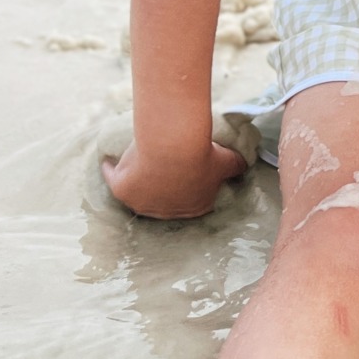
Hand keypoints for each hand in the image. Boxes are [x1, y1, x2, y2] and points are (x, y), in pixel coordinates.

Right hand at [102, 138, 246, 218]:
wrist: (173, 147)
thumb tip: (248, 164)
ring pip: (138, 191)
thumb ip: (238, 166)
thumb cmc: (203, 155)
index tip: (185, 175)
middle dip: (162, 188)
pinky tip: (109, 163)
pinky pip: (113, 178)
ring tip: (138, 166)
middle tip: (161, 169)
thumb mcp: (228, 160)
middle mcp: (165, 211)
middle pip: (162, 198)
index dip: (188, 187)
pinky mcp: (122, 189)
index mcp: (193, 208)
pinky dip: (110, 170)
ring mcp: (142, 202)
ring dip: (137, 181)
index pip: (192, 201)